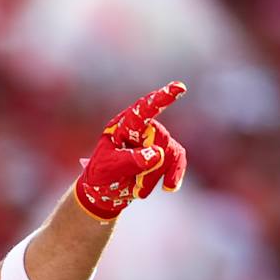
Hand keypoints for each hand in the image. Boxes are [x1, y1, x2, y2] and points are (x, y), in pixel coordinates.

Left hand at [75, 82, 188, 220]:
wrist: (104, 191)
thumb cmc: (100, 175)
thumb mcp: (106, 168)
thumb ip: (129, 160)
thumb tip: (157, 154)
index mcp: (123, 126)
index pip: (143, 109)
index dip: (161, 99)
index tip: (179, 88)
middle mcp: (141, 128)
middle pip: (160, 139)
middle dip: (150, 169)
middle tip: (136, 188)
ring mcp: (154, 140)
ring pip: (170, 152)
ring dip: (156, 176)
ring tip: (139, 191)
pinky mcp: (164, 153)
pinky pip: (178, 159)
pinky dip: (175, 174)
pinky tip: (170, 187)